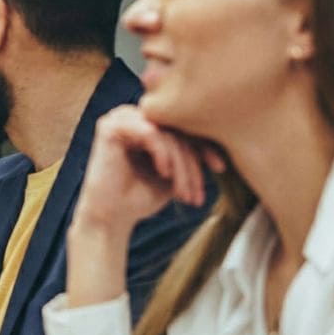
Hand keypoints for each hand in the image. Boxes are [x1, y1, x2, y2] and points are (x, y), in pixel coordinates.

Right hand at [74, 105, 223, 234]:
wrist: (111, 218)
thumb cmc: (139, 198)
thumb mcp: (175, 172)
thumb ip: (190, 154)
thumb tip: (223, 140)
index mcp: (146, 123)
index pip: (183, 127)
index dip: (205, 147)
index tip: (220, 169)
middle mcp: (132, 115)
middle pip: (176, 130)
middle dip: (191, 163)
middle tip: (195, 193)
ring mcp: (120, 118)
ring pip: (166, 133)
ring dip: (180, 164)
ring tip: (181, 191)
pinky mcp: (109, 127)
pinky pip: (150, 133)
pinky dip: (162, 154)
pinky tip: (164, 173)